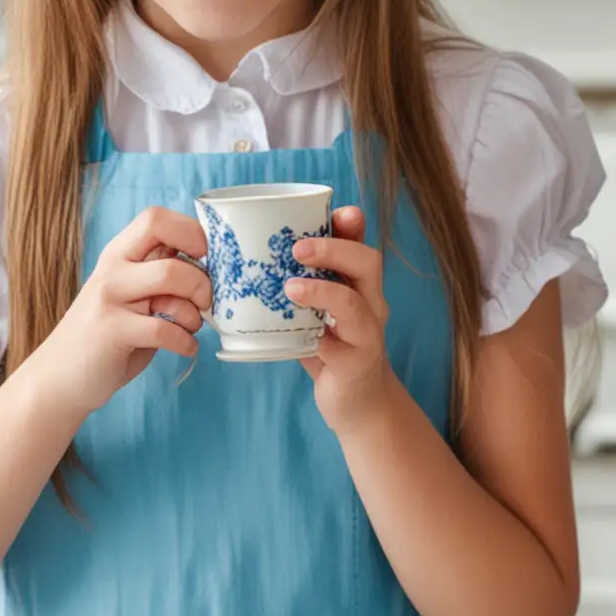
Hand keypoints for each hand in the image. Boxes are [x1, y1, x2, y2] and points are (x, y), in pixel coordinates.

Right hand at [32, 206, 208, 419]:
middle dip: (202, 278)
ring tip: (190, 327)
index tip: (207, 260)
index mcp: (119, 255)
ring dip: (194, 311)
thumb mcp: (132, 297)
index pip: (156, 218)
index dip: (192, 233)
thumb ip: (161, 278)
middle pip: (171, 249)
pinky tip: (184, 347)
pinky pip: (166, 329)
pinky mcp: (110, 331)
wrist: (59, 378)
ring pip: (171, 280)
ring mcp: (109, 298)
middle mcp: (112, 270)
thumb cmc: (107, 336)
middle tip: (205, 302)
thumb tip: (213, 270)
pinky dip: (186, 342)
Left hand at [287, 206, 394, 433]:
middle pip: (368, 263)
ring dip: (324, 291)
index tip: (340, 211)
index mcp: (359, 285)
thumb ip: (296, 287)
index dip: (352, 225)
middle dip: (335, 248)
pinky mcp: (358, 364)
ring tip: (291, 288)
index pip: (361, 244)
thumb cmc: (331, 350)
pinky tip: (306, 340)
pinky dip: (322, 341)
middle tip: (298, 247)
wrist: (358, 403)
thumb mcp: (316, 313)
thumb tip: (244, 259)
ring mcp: (368, 334)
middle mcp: (371, 303)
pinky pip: (343, 349)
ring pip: (356, 304)